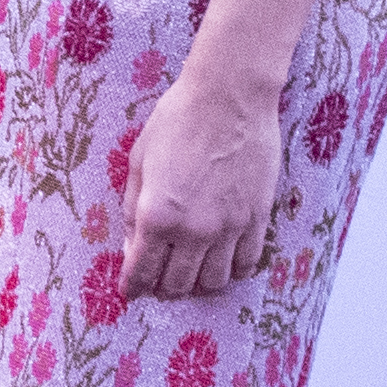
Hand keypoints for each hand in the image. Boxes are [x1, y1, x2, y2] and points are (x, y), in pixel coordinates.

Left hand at [121, 63, 280, 299]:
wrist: (229, 96)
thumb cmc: (177, 118)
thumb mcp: (140, 157)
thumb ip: (132, 205)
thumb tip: (130, 242)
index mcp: (158, 215)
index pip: (142, 269)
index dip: (134, 285)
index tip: (131, 290)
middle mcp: (194, 231)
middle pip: (178, 283)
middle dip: (163, 288)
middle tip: (158, 283)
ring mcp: (229, 229)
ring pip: (213, 281)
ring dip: (198, 284)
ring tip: (190, 274)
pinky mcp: (256, 220)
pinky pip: (245, 264)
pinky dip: (232, 271)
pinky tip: (223, 264)